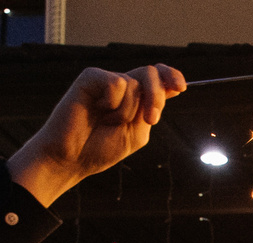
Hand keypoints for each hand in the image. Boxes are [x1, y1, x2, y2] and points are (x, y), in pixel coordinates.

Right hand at [8, 65, 184, 205]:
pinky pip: (116, 83)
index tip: (181, 88)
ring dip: (126, 111)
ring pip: (134, 84)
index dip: (172, 76)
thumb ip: (151, 110)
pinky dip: (112, 103)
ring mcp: (106, 80)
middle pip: (151, 75)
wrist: (71, 158)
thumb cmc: (100, 149)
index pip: (158, 77)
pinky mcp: (90, 77)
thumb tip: (171, 88)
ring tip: (107, 122)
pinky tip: (96, 110)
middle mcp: (122, 86)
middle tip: (150, 120)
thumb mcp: (135, 133)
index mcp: (136, 99)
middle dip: (156, 97)